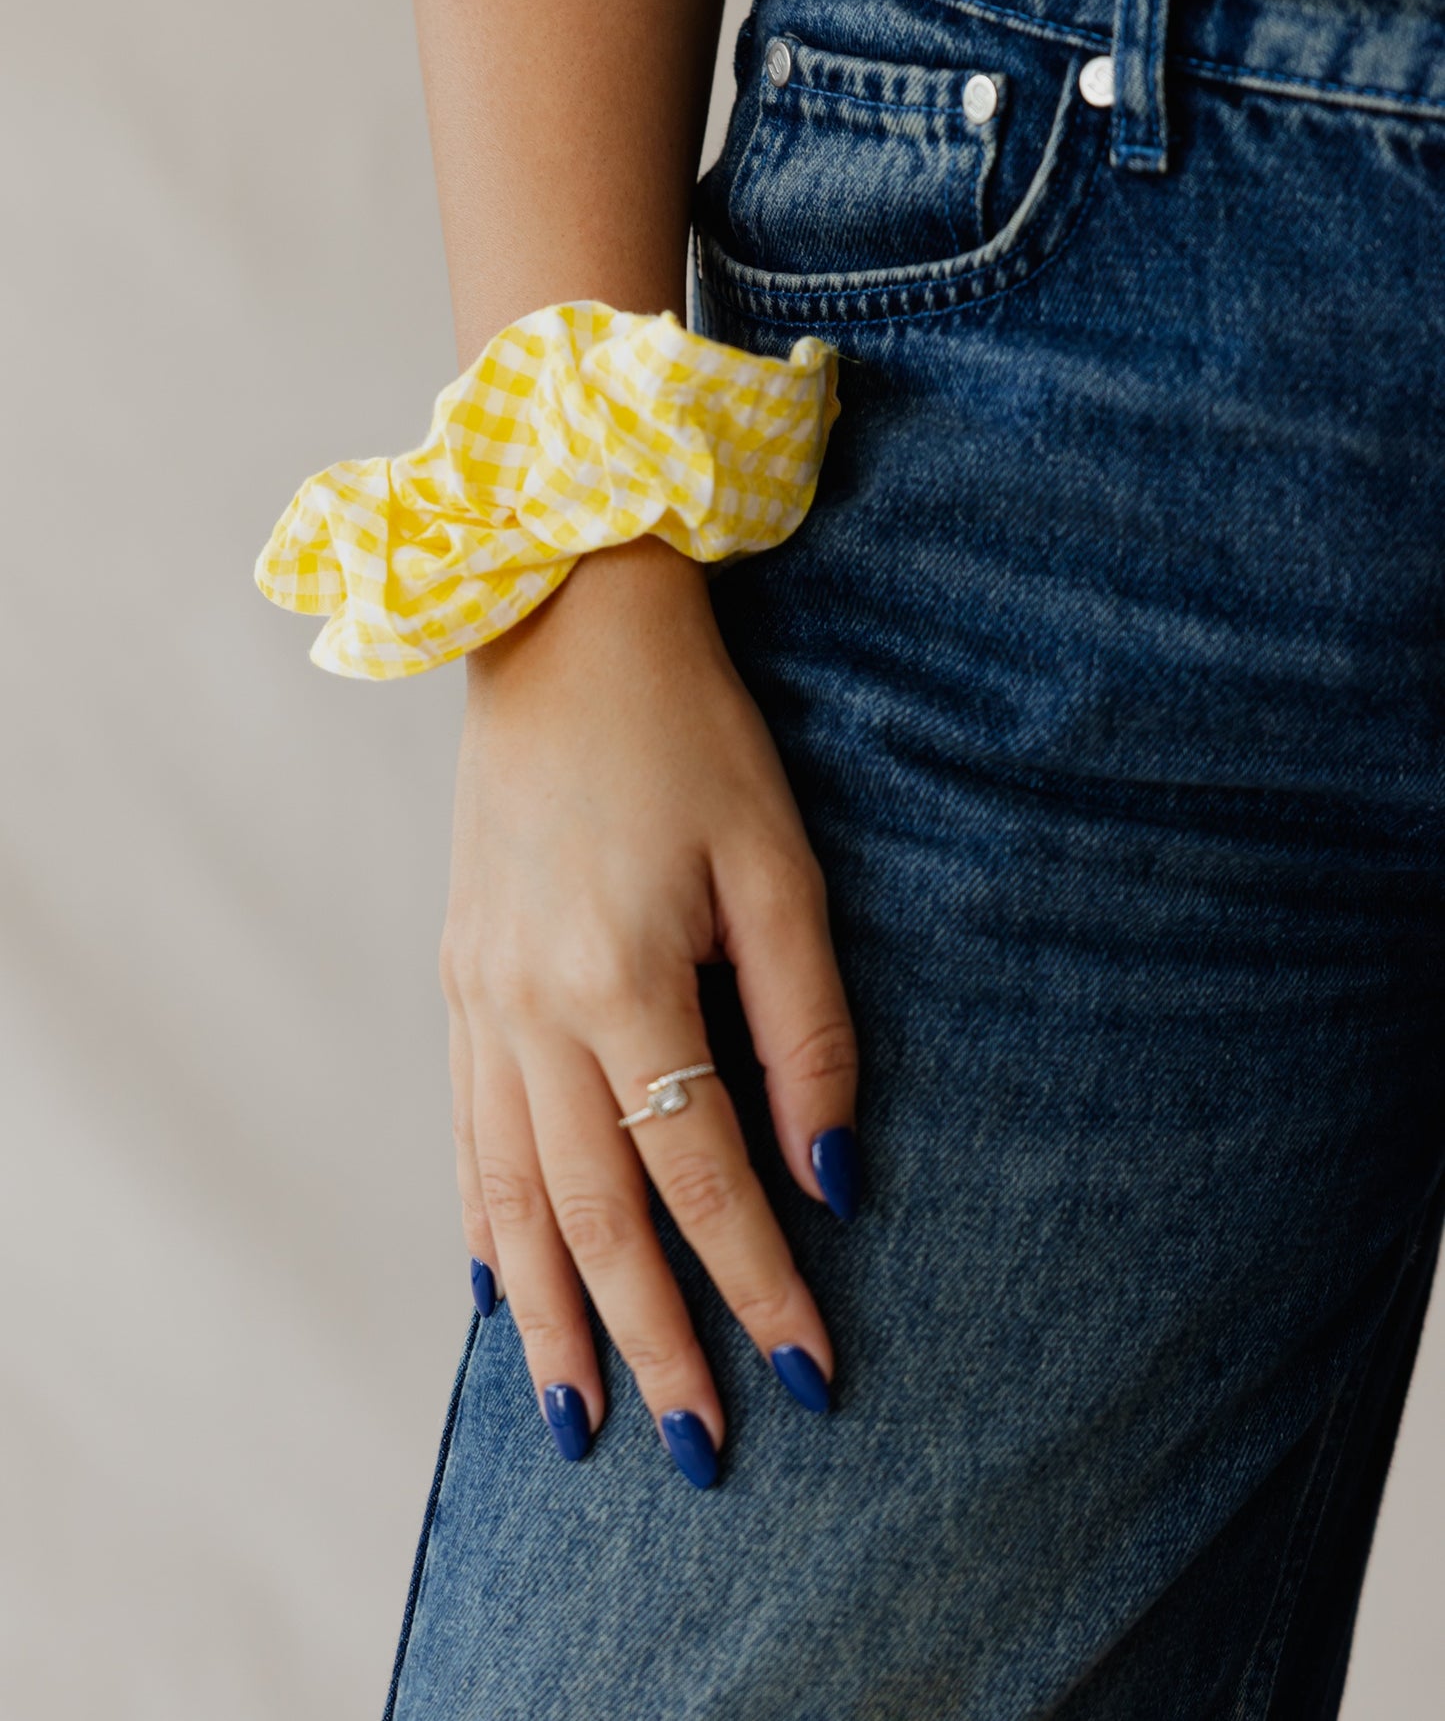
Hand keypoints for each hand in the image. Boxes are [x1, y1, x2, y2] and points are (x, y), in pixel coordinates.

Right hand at [439, 533, 859, 1486]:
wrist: (564, 632)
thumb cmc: (692, 739)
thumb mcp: (780, 869)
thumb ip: (809, 1030)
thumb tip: (831, 1174)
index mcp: (617, 982)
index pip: (701, 1178)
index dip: (758, 1284)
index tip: (808, 1372)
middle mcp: (527, 1012)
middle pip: (593, 1217)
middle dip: (652, 1340)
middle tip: (697, 1445)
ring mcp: (476, 1002)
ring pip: (510, 1198)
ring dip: (549, 1316)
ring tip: (580, 1415)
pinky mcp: (458, 983)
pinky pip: (465, 1134)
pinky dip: (483, 1226)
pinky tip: (497, 1287)